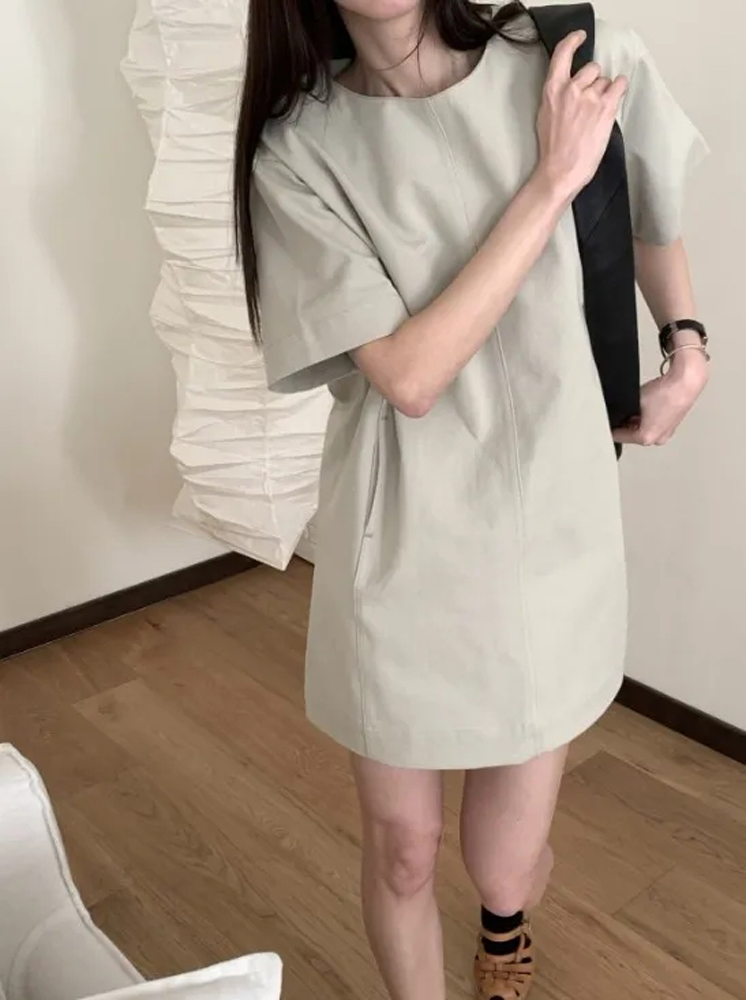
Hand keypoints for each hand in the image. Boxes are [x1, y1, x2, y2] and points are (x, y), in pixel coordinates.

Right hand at [535, 30, 627, 201]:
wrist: (561, 170)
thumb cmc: (552, 149)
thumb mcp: (545, 115)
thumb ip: (557, 96)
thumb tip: (570, 87)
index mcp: (552, 90)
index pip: (563, 53)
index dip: (573, 41)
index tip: (580, 37)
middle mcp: (571, 88)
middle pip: (591, 68)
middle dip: (593, 81)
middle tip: (589, 102)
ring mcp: (590, 97)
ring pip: (605, 80)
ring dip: (605, 92)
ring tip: (598, 112)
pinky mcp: (605, 107)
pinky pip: (619, 85)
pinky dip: (619, 89)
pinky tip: (615, 98)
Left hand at [613, 352, 708, 446]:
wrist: (686, 383)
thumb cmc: (666, 392)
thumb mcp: (634, 401)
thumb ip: (623, 411)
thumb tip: (616, 414)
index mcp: (647, 437)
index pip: (620, 436)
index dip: (610, 428)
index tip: (605, 423)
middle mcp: (658, 439)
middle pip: (632, 435)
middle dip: (624, 424)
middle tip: (619, 412)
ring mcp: (666, 433)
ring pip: (643, 429)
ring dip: (636, 421)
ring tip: (637, 406)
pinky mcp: (672, 425)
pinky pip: (653, 424)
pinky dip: (647, 418)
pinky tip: (647, 406)